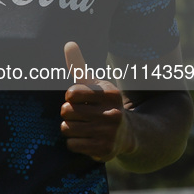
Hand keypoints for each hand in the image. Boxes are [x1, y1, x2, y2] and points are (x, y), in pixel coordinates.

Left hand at [60, 41, 135, 162]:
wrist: (127, 133)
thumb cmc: (103, 104)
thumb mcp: (95, 84)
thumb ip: (79, 65)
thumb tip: (68, 44)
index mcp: (110, 93)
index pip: (72, 93)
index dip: (70, 97)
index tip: (79, 99)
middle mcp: (112, 113)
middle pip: (66, 111)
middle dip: (68, 113)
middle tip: (80, 115)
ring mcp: (109, 133)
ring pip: (67, 128)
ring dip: (70, 128)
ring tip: (82, 126)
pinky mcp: (104, 150)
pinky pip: (72, 144)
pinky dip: (74, 142)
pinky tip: (86, 138)